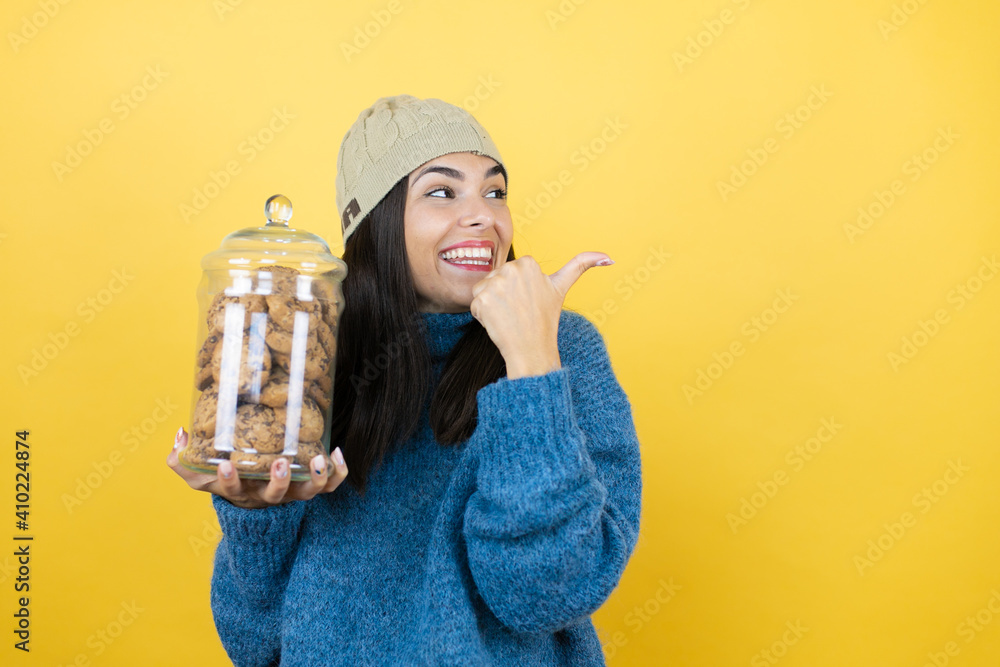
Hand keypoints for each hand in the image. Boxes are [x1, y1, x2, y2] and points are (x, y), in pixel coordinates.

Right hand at [166, 428, 348, 508]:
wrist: (253, 503)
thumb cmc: (227, 481)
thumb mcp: (200, 475)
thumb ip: (183, 459)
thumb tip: (181, 433)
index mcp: (241, 492)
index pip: (232, 490)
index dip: (229, 480)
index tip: (226, 466)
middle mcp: (268, 495)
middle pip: (275, 495)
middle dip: (278, 481)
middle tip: (279, 463)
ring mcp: (291, 493)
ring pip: (308, 493)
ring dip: (315, 478)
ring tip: (317, 459)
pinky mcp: (310, 487)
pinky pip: (330, 486)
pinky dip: (337, 473)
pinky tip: (336, 452)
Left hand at [470, 251, 612, 378]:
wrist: (532, 350)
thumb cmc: (545, 320)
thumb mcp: (561, 287)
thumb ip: (581, 265)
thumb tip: (608, 257)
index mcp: (528, 263)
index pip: (509, 271)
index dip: (515, 288)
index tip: (527, 301)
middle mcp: (511, 269)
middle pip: (494, 278)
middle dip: (502, 295)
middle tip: (518, 312)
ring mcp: (495, 284)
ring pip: (483, 290)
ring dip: (491, 305)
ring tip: (508, 317)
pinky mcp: (481, 300)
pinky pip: (473, 304)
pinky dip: (482, 315)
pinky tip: (497, 323)